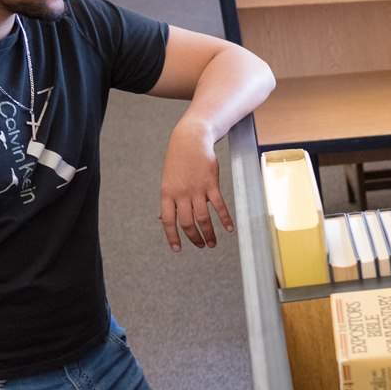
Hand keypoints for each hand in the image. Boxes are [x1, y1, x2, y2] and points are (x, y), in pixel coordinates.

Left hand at [158, 117, 231, 251]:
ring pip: (203, 218)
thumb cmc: (178, 160)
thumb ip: (167, 201)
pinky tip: (229, 228)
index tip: (177, 249)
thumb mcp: (168, 180)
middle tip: (201, 246)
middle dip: (194, 238)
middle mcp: (181, 194)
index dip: (172, 237)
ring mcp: (197, 189)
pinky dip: (225, 219)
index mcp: (167, 194)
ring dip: (209, 233)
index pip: (168, 221)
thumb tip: (161, 218)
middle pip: (187, 223)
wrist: (191, 139)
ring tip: (212, 244)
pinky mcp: (211, 184)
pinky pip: (219, 206)